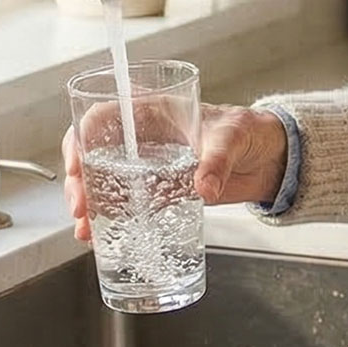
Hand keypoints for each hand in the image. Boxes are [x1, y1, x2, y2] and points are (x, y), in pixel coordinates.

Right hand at [61, 103, 287, 240]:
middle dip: (79, 180)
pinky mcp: (160, 190)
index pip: (103, 116)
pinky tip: (100, 236)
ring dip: (89, 204)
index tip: (78, 164)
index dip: (82, 137)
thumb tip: (205, 186)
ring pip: (104, 180)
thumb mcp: (232, 137)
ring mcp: (149, 165)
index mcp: (153, 110)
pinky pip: (127, 202)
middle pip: (94, 152)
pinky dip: (110, 218)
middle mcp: (143, 137)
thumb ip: (218, 159)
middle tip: (80, 207)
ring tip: (85, 230)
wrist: (269, 157)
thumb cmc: (249, 131)